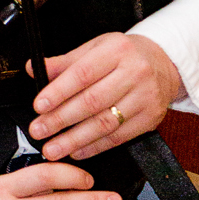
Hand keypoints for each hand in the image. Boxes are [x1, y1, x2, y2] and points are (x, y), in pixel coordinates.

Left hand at [27, 32, 182, 161]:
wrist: (163, 63)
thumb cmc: (125, 56)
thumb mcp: (96, 48)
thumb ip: (65, 62)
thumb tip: (34, 69)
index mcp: (117, 50)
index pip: (82, 74)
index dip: (58, 92)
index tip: (39, 106)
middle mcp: (134, 73)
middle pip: (92, 101)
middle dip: (60, 119)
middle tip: (38, 131)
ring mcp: (145, 97)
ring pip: (104, 123)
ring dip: (74, 139)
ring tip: (53, 148)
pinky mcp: (150, 118)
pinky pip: (118, 137)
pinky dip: (94, 147)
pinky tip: (76, 151)